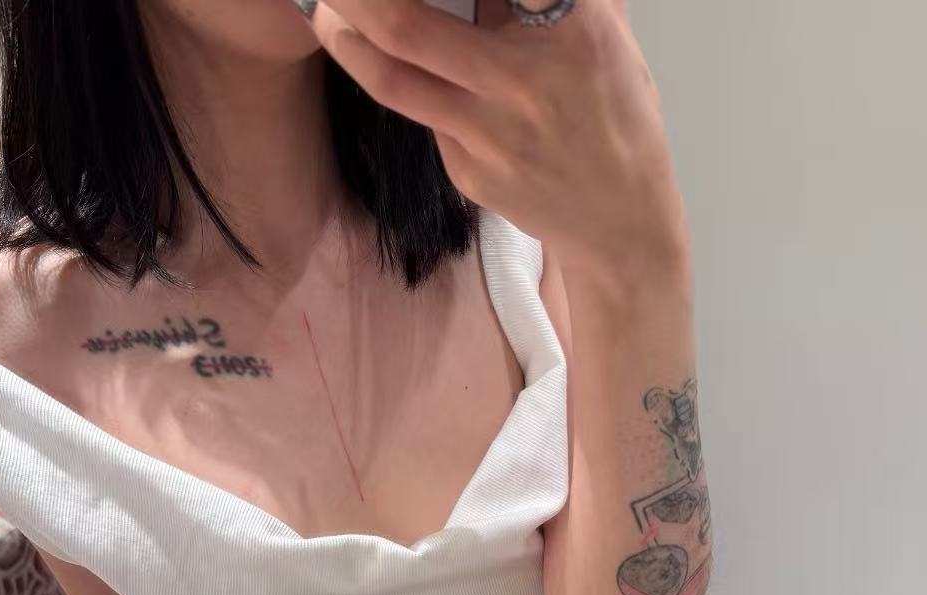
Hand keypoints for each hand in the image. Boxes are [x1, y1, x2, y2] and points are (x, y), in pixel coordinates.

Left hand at [303, 0, 688, 283]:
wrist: (620, 220)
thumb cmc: (616, 118)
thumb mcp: (609, 37)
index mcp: (576, 27)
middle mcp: (525, 79)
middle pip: (407, 23)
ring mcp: (492, 133)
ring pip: (392, 78)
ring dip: (346, 38)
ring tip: (328, 15)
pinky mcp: (471, 172)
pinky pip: (424, 118)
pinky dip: (399, 85)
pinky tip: (388, 69)